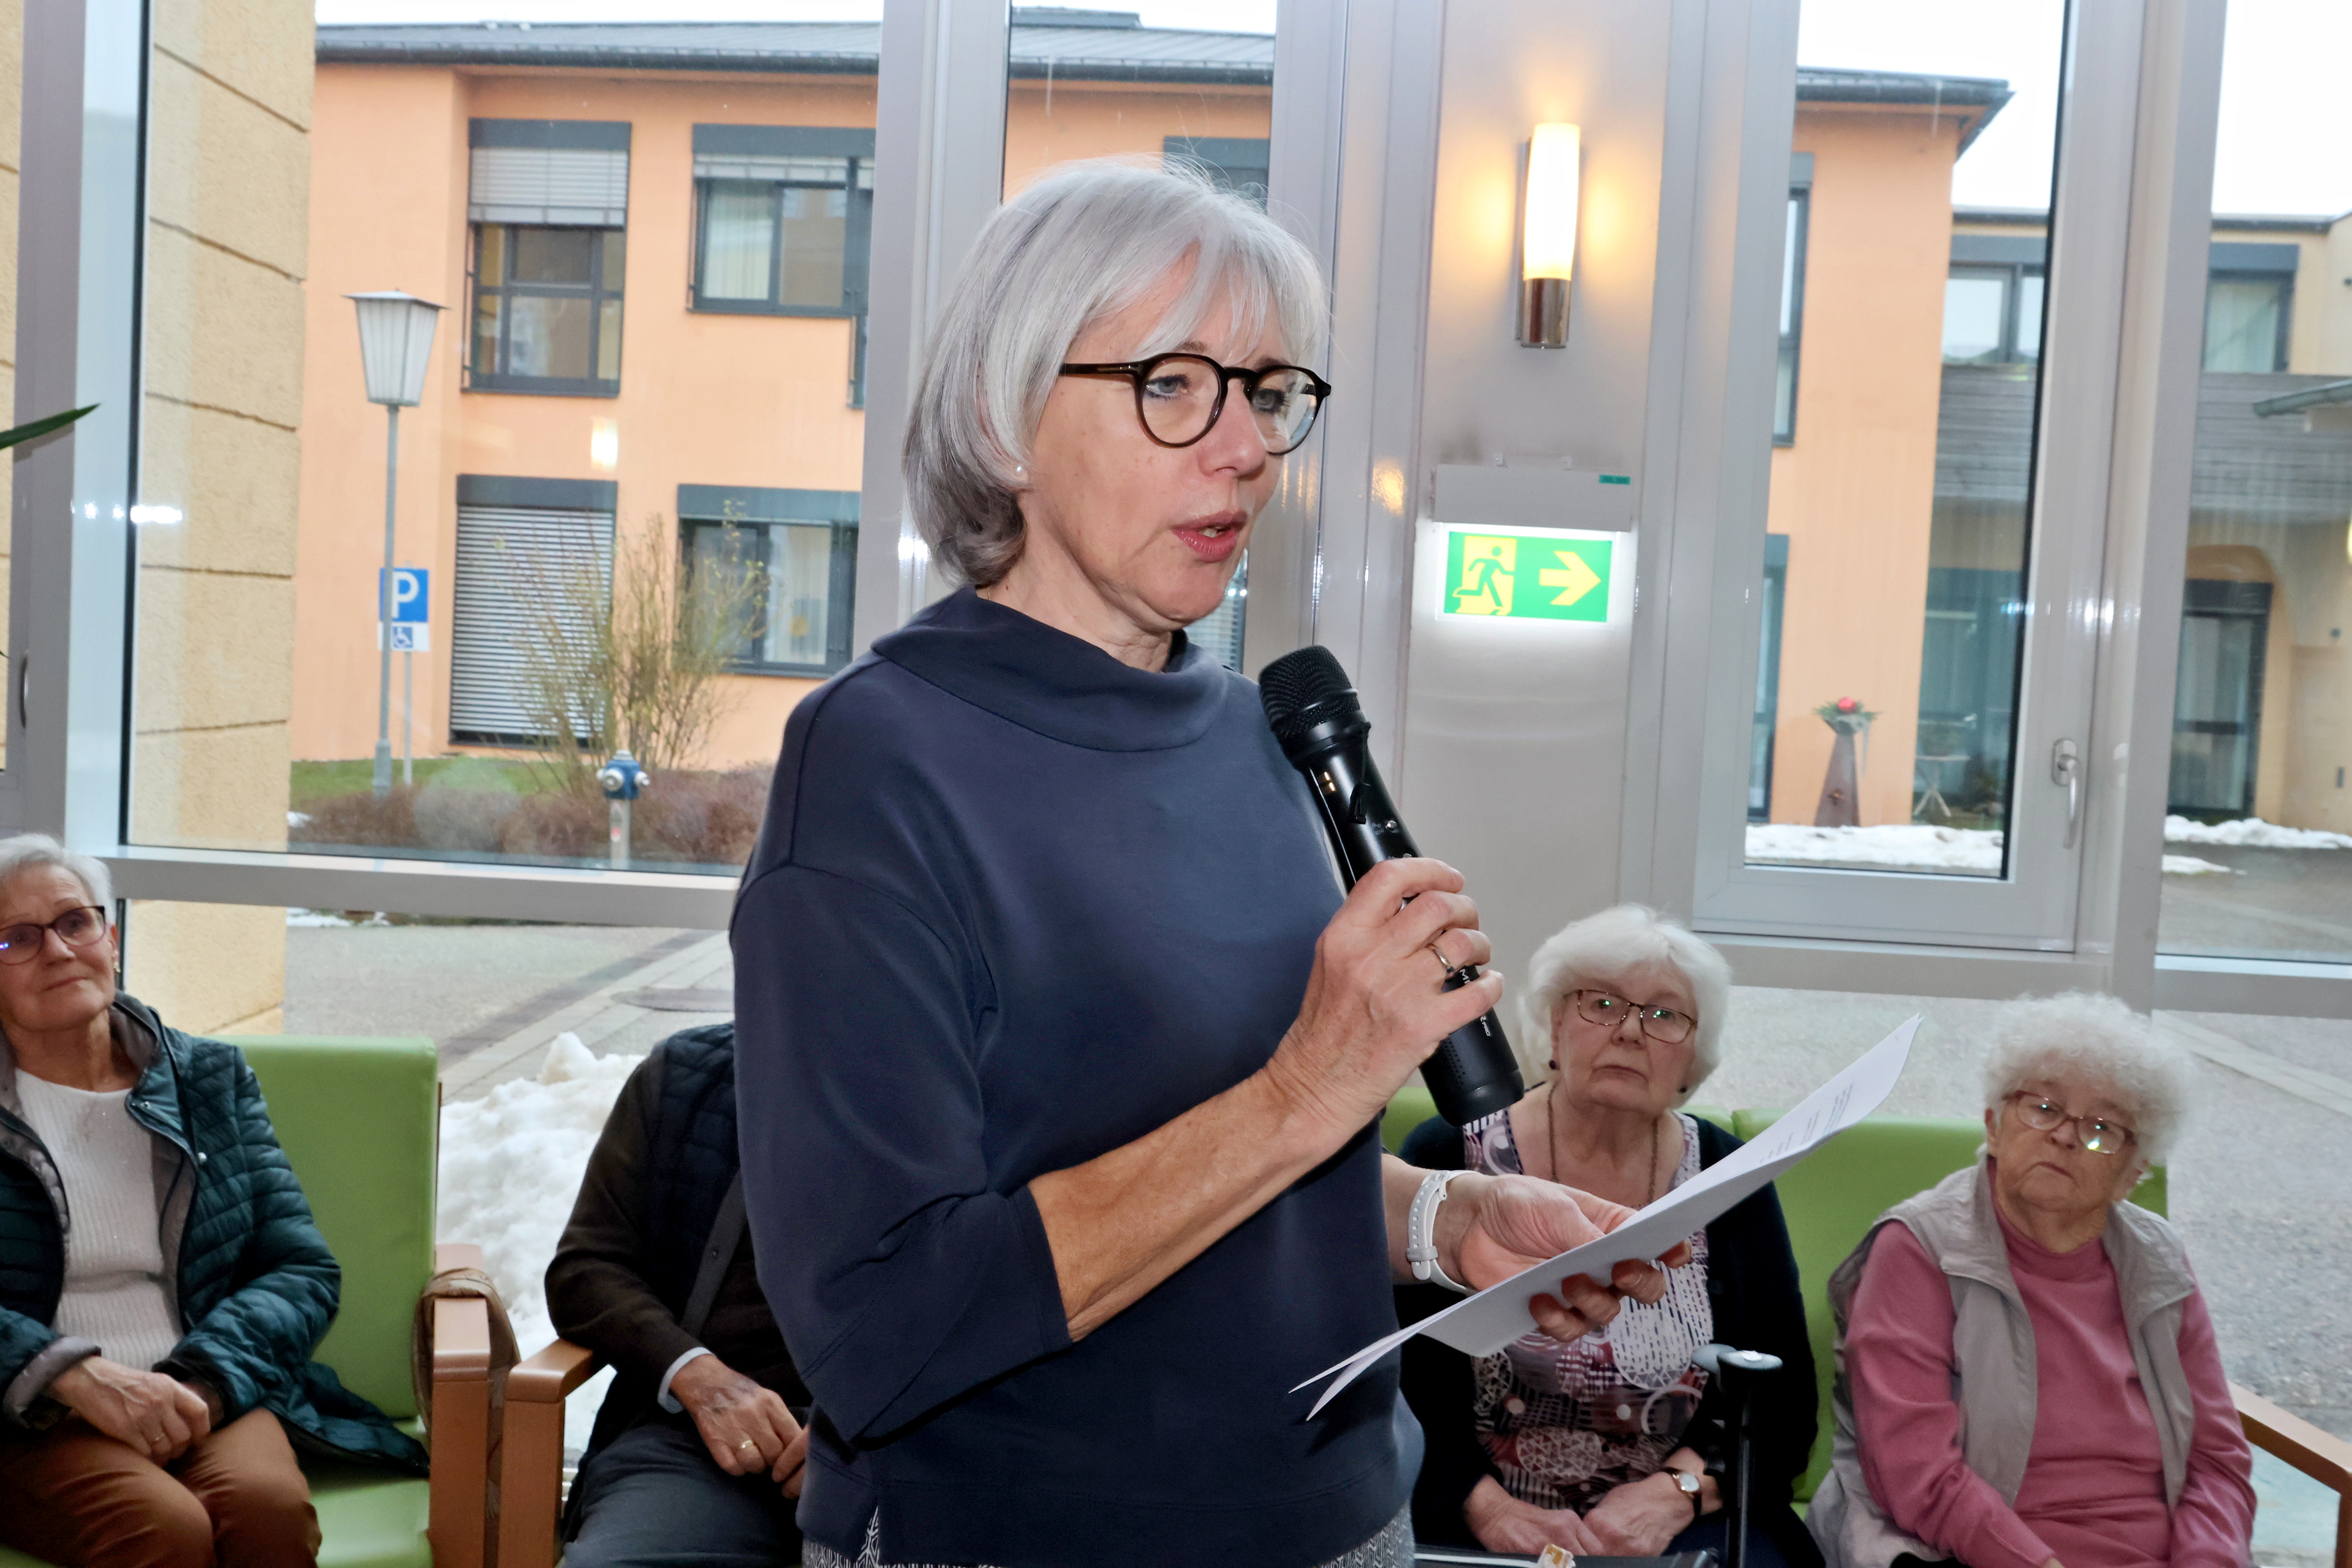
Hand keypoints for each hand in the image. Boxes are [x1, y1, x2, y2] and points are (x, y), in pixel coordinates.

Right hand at [50, 1357, 211, 1462]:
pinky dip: (147, 1460)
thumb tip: (190, 1418)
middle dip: (181, 1449)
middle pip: (183, 1435)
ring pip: (165, 1448)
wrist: (90, 1380)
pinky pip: (145, 1453)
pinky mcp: (125, 1429)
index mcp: (170, 1387)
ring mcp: (143, 1416)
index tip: (199, 1441)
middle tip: (174, 1453)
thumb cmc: (123, 1383)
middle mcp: (160, 1401)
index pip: (199, 1411)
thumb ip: (173, 1397)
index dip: (203, 1430)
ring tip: (159, 1457)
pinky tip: (145, 1458)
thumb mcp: (154, 1382)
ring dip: (164, 1457)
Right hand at [670, 1355, 803, 1485]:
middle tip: (767, 1456)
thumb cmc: (741, 1392)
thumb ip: (781, 1419)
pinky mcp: (715, 1441)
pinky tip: (737, 1460)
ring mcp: (733, 1430)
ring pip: (755, 1464)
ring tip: (752, 1459)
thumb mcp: (767, 1397)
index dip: (792, 1452)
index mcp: (770, 1404)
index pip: (792, 1437)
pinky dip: (738, 1469)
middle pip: (774, 1454)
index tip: (788, 1455)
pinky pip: (733, 1467)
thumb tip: (795, 1446)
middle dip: (773, 1460)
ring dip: (756, 1466)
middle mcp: (754, 1416)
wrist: (706, 1383)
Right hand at [1263, 859, 1503, 1137]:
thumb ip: (1367, 932)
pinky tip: (1486, 986)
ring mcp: (1398, 992)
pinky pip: (1476, 993)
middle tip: (1466, 920)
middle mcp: (1370, 958)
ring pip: (1462, 944)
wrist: (1315, 1086)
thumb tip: (1414, 907)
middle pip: (1437, 905)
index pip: (1390, 878)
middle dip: (1464, 908)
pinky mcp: (1422, 1027)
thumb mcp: (1331, 964)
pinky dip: (1490, 986)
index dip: (1429, 869)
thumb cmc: (1324, 1030)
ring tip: (1477, 955)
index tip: (1448, 877)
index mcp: (1344, 936)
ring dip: (1480, 944)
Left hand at [1442, 1172, 1693, 1339]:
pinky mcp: (1552, 1312)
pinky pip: (1568, 1329)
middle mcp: (1604, 1264)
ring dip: (1592, 1301)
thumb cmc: (1517, 1204)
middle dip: (1640, 1283)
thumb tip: (1615, 1252)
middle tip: (1620, 1271)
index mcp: (1612, 1229)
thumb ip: (1584, 1232)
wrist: (1470, 1224)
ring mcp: (1580, 1291)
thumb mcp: (1554, 1206)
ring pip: (1606, 1313)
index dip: (1672, 1250)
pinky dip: (1557, 1320)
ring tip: (1567, 1282)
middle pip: (1643, 1287)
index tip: (1676, 1253)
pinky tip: (1538, 1301)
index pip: (1654, 1243)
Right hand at [1464, 1475, 1605, 1555]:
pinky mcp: (1535, 1552)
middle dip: (1581, 1565)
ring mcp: (1551, 1542)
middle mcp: (1565, 1529)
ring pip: (1572, 1563)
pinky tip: (1545, 1563)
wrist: (1495, 1513)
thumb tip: (1585, 1558)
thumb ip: (1572, 1538)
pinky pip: (1555, 1565)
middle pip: (1588, 1559)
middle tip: (1568, 1563)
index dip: (1593, 1561)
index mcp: (1571, 1521)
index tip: (1587, 1564)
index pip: (1597, 1550)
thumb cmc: (1524, 1520)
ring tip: (1556, 1562)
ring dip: (1566, 1565)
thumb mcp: (1554, 1522)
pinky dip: (1553, 1566)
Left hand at [1584, 1472, 1699, 1555]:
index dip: (1575, 1548)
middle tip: (1585, 1555)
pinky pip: (1626, 1563)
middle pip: (1592, 1558)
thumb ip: (1595, 1521)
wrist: (1666, 1500)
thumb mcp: (1608, 1503)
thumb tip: (1581, 1534)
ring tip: (1602, 1554)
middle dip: (1588, 1557)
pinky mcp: (1644, 1558)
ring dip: (1603, 1559)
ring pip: (1608, 1561)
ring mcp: (1629, 1551)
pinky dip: (1620, 1560)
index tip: (1572, 1551)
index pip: (1578, 1544)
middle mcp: (1612, 1538)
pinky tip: (1617, 1555)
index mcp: (1599, 1522)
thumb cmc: (1635, 1497)